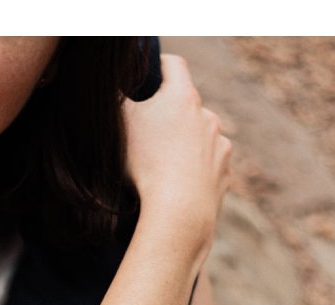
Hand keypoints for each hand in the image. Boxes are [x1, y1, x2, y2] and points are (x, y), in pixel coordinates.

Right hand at [123, 53, 230, 247]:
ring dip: (184, 142)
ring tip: (162, 163)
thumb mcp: (118, 123)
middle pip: (186, 104)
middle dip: (169, 113)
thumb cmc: (145, 162)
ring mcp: (219, 145)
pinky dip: (195, 169)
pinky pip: (208, 164)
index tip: (148, 75)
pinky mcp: (224, 173)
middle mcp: (207, 115)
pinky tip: (178, 183)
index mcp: (183, 96)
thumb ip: (113, 97)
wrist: (179, 211)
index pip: (173, 65)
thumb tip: (110, 84)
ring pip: (199, 135)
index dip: (158, 65)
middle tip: (147, 131)